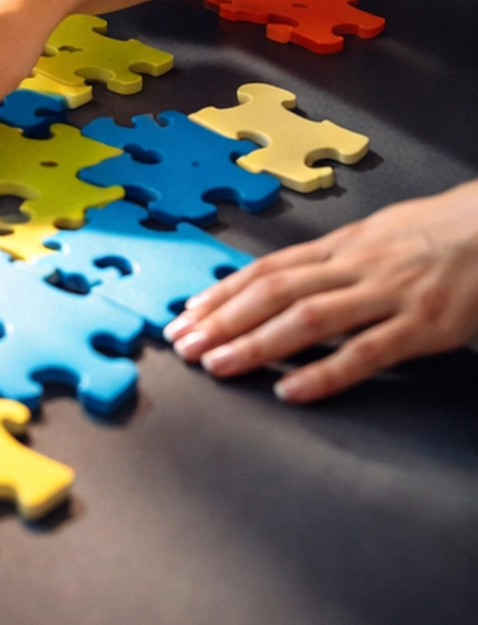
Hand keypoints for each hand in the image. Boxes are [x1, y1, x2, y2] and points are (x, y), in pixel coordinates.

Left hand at [166, 180, 477, 403]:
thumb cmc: (441, 233)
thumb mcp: (381, 236)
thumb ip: (337, 259)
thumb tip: (284, 277)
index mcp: (345, 245)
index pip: (270, 269)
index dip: (224, 293)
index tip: (187, 315)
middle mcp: (358, 265)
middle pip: (276, 292)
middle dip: (224, 320)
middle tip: (183, 345)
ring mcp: (390, 294)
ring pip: (309, 319)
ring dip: (256, 343)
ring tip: (217, 365)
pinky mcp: (424, 325)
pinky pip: (366, 352)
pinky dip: (324, 373)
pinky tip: (290, 392)